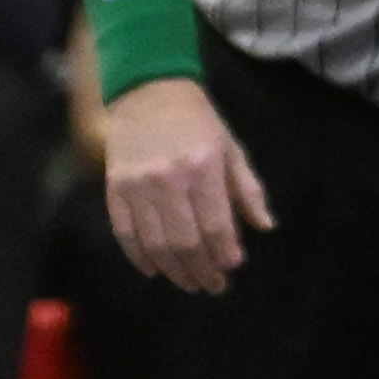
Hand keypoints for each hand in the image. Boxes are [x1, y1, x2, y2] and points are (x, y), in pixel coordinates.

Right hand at [102, 78, 274, 294]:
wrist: (148, 91)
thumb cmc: (199, 121)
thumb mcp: (232, 149)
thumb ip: (248, 190)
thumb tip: (265, 227)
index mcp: (203, 169)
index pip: (216, 225)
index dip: (225, 253)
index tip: (232, 268)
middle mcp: (168, 180)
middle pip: (185, 242)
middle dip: (201, 271)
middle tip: (213, 286)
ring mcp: (137, 185)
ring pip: (155, 244)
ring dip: (174, 271)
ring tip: (189, 283)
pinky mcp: (114, 188)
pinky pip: (125, 232)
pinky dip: (139, 257)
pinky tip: (155, 270)